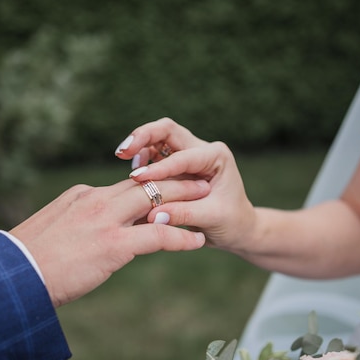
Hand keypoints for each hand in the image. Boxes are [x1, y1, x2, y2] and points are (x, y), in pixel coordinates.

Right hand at [10, 177, 208, 306]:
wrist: (13, 277)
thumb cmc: (26, 261)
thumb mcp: (51, 230)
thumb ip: (74, 222)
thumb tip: (87, 231)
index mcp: (81, 195)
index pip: (122, 186)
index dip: (149, 185)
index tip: (166, 185)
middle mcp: (95, 199)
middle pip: (144, 184)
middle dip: (175, 180)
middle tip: (199, 179)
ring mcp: (105, 220)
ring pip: (156, 200)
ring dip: (185, 199)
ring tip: (207, 199)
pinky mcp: (114, 244)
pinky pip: (159, 235)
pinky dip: (181, 236)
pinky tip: (197, 241)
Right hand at [114, 118, 256, 251]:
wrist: (236, 229)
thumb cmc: (231, 222)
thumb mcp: (213, 218)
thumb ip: (184, 214)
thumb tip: (153, 215)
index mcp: (216, 156)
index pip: (183, 156)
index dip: (159, 168)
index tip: (138, 179)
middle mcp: (202, 149)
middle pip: (167, 130)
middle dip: (143, 136)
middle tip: (122, 150)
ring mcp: (187, 155)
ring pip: (158, 137)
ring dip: (139, 144)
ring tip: (122, 157)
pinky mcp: (175, 165)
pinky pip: (154, 154)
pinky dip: (141, 158)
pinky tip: (133, 173)